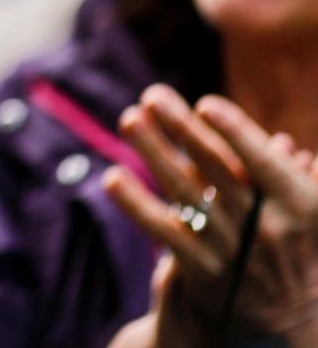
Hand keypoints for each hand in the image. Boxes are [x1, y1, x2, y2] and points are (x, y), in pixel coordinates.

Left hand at [104, 84, 317, 345]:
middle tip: (152, 95)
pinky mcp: (201, 269)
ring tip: (130, 118)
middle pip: (218, 168)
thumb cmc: (288, 243)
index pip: (265, 164)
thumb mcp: (303, 211)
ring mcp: (233, 248)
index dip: (236, 133)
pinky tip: (113, 177)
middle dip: (183, 128)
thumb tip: (281, 144)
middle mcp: (268, 228)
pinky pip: (164, 231)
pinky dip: (137, 204)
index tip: (205, 104)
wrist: (279, 317)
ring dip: (154, 152)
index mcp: (303, 206)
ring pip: (186, 192)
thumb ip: (287, 175)